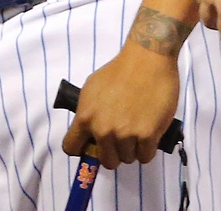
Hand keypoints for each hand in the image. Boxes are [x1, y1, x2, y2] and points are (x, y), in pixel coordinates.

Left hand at [62, 11, 184, 167]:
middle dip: (113, 153)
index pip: (72, 148)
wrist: (146, 59)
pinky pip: (145, 157)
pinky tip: (148, 134)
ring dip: (132, 149)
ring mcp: (125, 134)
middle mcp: (103, 129)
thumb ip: (87, 113)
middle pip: (105, 161)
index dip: (82, 150)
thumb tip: (87, 133)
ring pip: (127, 159)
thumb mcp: (91, 89)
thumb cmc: (119, 71)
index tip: (91, 147)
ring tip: (137, 129)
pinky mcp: (147, 135)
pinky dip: (147, 149)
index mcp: (85, 116)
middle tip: (121, 138)